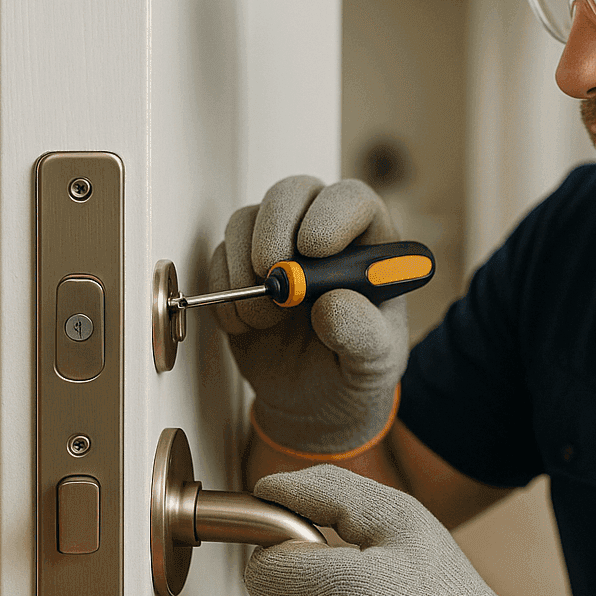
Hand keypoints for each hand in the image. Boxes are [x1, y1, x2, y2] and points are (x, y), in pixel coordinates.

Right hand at [210, 176, 407, 455]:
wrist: (314, 402)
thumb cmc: (355, 371)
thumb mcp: (375, 363)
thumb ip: (364, 335)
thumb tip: (331, 304)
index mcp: (370, 245)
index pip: (353, 200)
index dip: (332, 213)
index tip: (314, 248)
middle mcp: (322, 233)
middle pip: (293, 192)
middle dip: (275, 227)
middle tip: (271, 273)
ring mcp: (278, 247)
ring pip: (248, 220)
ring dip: (246, 267)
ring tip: (268, 319)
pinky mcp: (241, 268)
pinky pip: (219, 256)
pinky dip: (224, 291)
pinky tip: (247, 326)